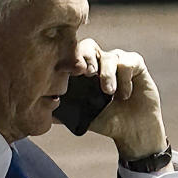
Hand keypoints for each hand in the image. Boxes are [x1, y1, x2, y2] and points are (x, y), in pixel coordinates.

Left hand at [74, 38, 166, 159]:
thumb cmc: (107, 122)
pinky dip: (124, 79)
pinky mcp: (135, 64)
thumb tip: (42, 107)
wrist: (133, 132)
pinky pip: (127, 63)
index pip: (72, 55)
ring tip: (109, 93)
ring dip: (107, 74)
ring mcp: (117, 61)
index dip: (70, 59)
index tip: (70, 73)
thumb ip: (63, 111)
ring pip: (108, 56)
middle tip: (87, 74)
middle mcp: (99, 62)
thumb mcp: (82, 117)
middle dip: (86, 57)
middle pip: (88, 45)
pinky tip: (125, 95)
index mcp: (83, 72)